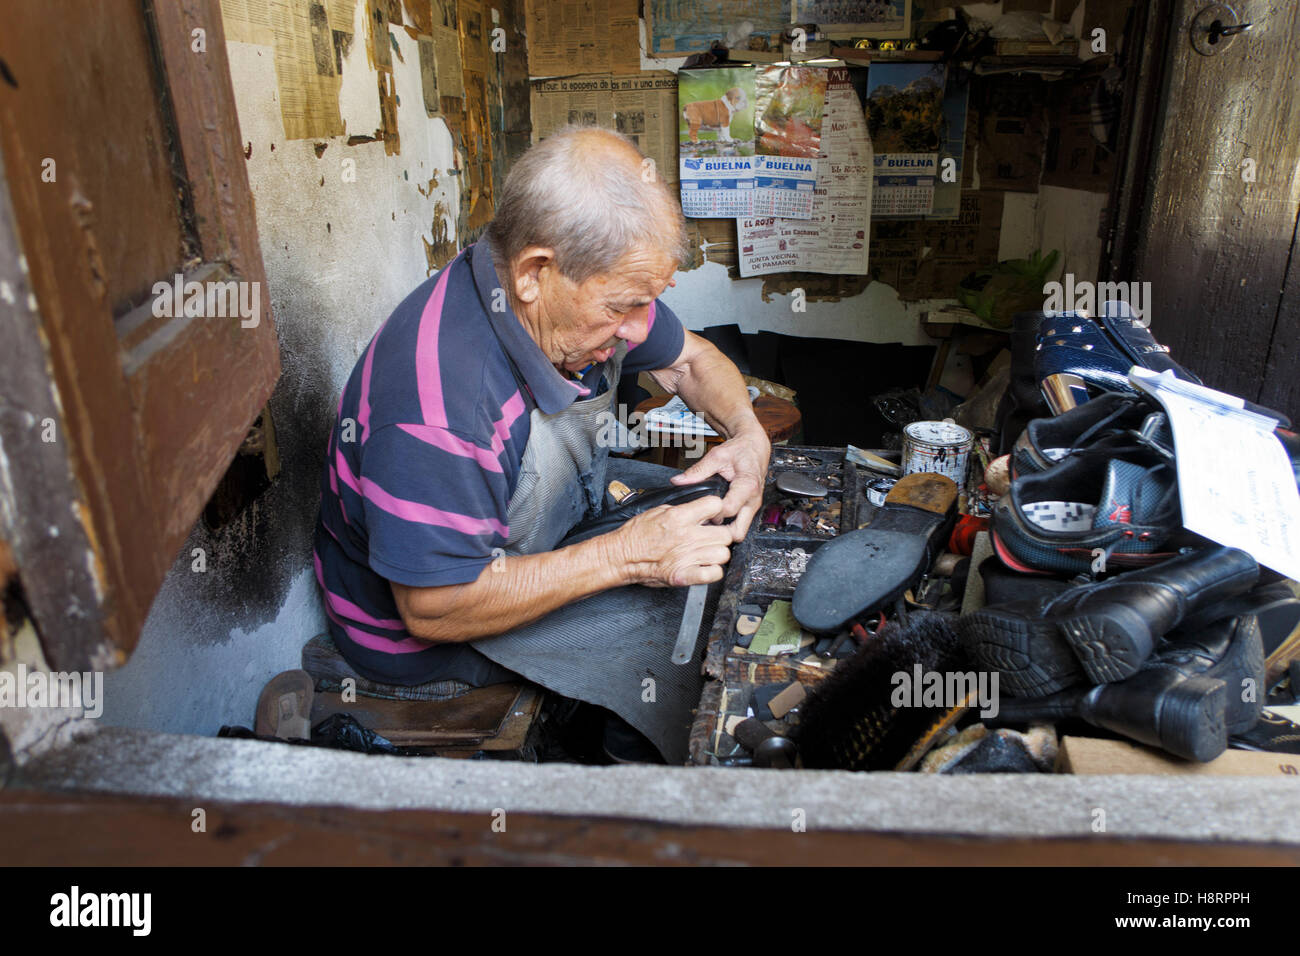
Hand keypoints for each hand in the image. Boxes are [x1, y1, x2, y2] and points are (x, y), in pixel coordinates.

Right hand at [608, 494, 734, 586]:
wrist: (621, 556)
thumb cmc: (636, 534)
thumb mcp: (658, 511)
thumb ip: (683, 510)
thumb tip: (701, 510)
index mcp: (679, 517)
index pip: (715, 505)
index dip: (716, 511)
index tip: (712, 516)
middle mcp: (687, 536)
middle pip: (726, 534)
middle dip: (720, 535)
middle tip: (710, 537)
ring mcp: (687, 557)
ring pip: (723, 554)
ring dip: (717, 554)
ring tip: (706, 553)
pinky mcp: (684, 575)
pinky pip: (715, 574)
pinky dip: (713, 572)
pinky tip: (705, 567)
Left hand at [670, 427, 770, 540]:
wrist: (755, 448)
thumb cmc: (740, 450)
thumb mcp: (717, 456)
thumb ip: (698, 470)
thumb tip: (679, 480)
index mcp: (747, 486)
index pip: (728, 510)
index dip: (711, 512)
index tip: (699, 509)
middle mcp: (753, 500)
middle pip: (738, 531)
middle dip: (720, 531)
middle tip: (703, 522)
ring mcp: (753, 506)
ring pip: (740, 531)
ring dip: (724, 530)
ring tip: (707, 520)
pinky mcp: (751, 508)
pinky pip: (740, 524)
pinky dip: (728, 526)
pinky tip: (714, 517)